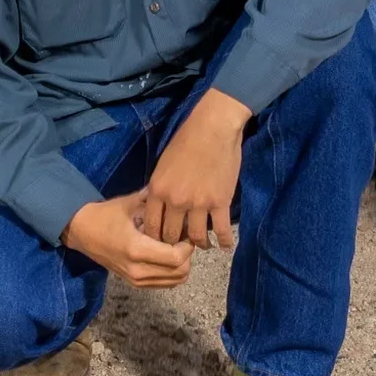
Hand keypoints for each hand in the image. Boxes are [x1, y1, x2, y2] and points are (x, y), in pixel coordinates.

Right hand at [62, 197, 192, 287]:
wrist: (81, 232)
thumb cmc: (105, 215)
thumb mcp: (128, 204)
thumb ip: (153, 203)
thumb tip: (174, 198)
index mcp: (137, 250)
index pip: (177, 257)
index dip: (187, 245)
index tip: (185, 231)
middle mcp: (138, 270)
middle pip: (180, 272)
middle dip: (187, 255)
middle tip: (182, 238)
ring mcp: (137, 280)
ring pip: (175, 280)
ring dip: (181, 264)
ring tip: (174, 246)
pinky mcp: (135, 284)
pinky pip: (165, 283)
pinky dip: (172, 272)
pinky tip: (166, 256)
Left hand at [141, 88, 248, 249]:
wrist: (212, 130)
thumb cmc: (185, 141)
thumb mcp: (162, 165)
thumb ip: (160, 187)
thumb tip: (156, 205)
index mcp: (158, 190)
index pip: (151, 225)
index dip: (155, 238)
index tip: (160, 242)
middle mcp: (175, 201)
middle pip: (171, 235)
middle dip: (175, 243)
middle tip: (181, 246)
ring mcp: (198, 204)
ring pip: (196, 237)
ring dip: (199, 244)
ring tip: (202, 245)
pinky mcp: (220, 203)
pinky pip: (221, 231)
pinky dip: (223, 241)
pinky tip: (224, 244)